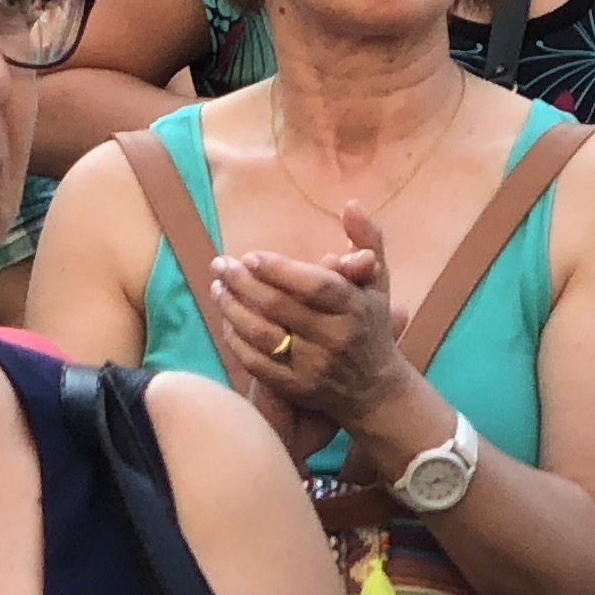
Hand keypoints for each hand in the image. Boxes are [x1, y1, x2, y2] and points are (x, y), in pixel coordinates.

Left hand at [208, 200, 422, 469]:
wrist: (374, 390)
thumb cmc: (370, 325)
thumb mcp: (377, 283)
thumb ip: (367, 241)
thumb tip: (352, 204)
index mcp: (355, 309)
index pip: (314, 286)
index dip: (279, 269)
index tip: (250, 256)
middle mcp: (336, 339)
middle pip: (280, 307)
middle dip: (243, 283)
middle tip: (220, 264)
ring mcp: (315, 367)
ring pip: (263, 335)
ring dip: (232, 308)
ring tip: (217, 287)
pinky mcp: (297, 389)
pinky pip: (257, 363)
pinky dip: (236, 339)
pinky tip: (226, 319)